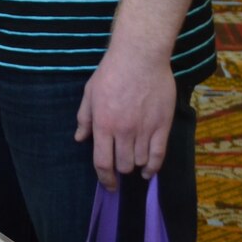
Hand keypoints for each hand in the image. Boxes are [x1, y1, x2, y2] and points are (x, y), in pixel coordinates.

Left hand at [74, 44, 176, 187]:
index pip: (103, 162)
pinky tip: (149, 170)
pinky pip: (159, 155)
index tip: (108, 185)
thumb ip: (85, 118)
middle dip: (120, 168)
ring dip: (136, 164)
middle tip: (120, 161)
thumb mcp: (90, 92)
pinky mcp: (162, 126)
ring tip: (134, 158)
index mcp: (103, 124)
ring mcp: (144, 129)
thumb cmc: (112, 71)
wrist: (140, 56)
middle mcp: (124, 131)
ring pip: (140, 162)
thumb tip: (80, 139)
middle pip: (123, 165)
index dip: (105, 178)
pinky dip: (153, 167)